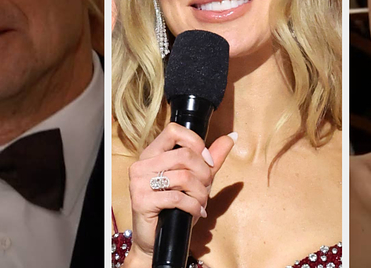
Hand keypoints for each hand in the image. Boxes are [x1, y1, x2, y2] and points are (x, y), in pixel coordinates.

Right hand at [125, 123, 235, 263]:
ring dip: (200, 193)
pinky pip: (177, 197)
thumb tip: (231, 136)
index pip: (174, 130)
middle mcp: (142, 164)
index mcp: (152, 153)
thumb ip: (212, 158)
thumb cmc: (175, 208)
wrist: (155, 239)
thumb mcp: (197, 179)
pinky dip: (193, 206)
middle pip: (184, 154)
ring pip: (183, 176)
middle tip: (206, 187)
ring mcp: (138, 182)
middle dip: (204, 173)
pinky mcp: (141, 200)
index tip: (207, 161)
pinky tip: (196, 211)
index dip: (196, 143)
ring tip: (200, 202)